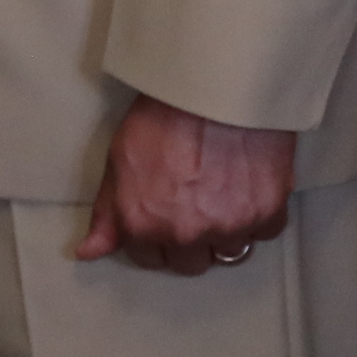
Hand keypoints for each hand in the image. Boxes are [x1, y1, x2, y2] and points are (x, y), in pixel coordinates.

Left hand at [75, 95, 294, 274]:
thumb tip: (88, 252)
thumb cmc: (159, 120)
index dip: (153, 238)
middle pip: (192, 263)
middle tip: (192, 206)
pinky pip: (264, 233)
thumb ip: (107, 215)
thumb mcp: (118, 163)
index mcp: (144, 225)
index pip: (149, 259)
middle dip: (190, 241)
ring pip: (229, 252)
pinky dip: (257, 216)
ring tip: (219, 194)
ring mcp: (229, 228)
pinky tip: (244, 188)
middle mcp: (186, 235)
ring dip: (225, 232)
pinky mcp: (267, 215)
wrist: (210, 93)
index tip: (161, 219)